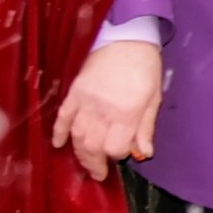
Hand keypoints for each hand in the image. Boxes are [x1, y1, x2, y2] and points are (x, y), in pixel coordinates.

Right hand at [52, 40, 162, 181]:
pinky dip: (58, 132)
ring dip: (78, 153)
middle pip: (93, 146)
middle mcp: (103, 110)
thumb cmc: (145, 68)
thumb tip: (144, 153)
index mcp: (126, 112)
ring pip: (76, 136)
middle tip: (98, 173)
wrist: (126, 38)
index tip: (121, 155)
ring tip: (85, 162)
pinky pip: (62, 117)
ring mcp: (85, 102)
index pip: (116, 148)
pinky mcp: (74, 93)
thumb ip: (146, 127)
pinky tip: (58, 144)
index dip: (118, 155)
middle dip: (95, 164)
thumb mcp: (154, 98)